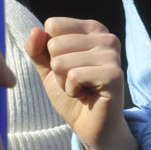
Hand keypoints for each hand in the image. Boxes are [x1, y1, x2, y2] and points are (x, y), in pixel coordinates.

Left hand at [25, 18, 137, 149]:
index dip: (50, 51)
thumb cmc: (72, 92)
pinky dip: (72, 90)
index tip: (68, 66)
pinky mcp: (114, 75)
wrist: (89, 124)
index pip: (52, 25)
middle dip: (57, 68)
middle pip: (54, 44)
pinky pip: (74, 76)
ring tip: (81, 88)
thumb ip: (38, 48)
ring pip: (61, 61)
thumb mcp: (48, 67)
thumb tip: (36, 31)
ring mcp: (112, 56)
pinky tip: (86, 95)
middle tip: (75, 81)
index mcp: (92, 29)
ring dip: (64, 81)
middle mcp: (106, 38)